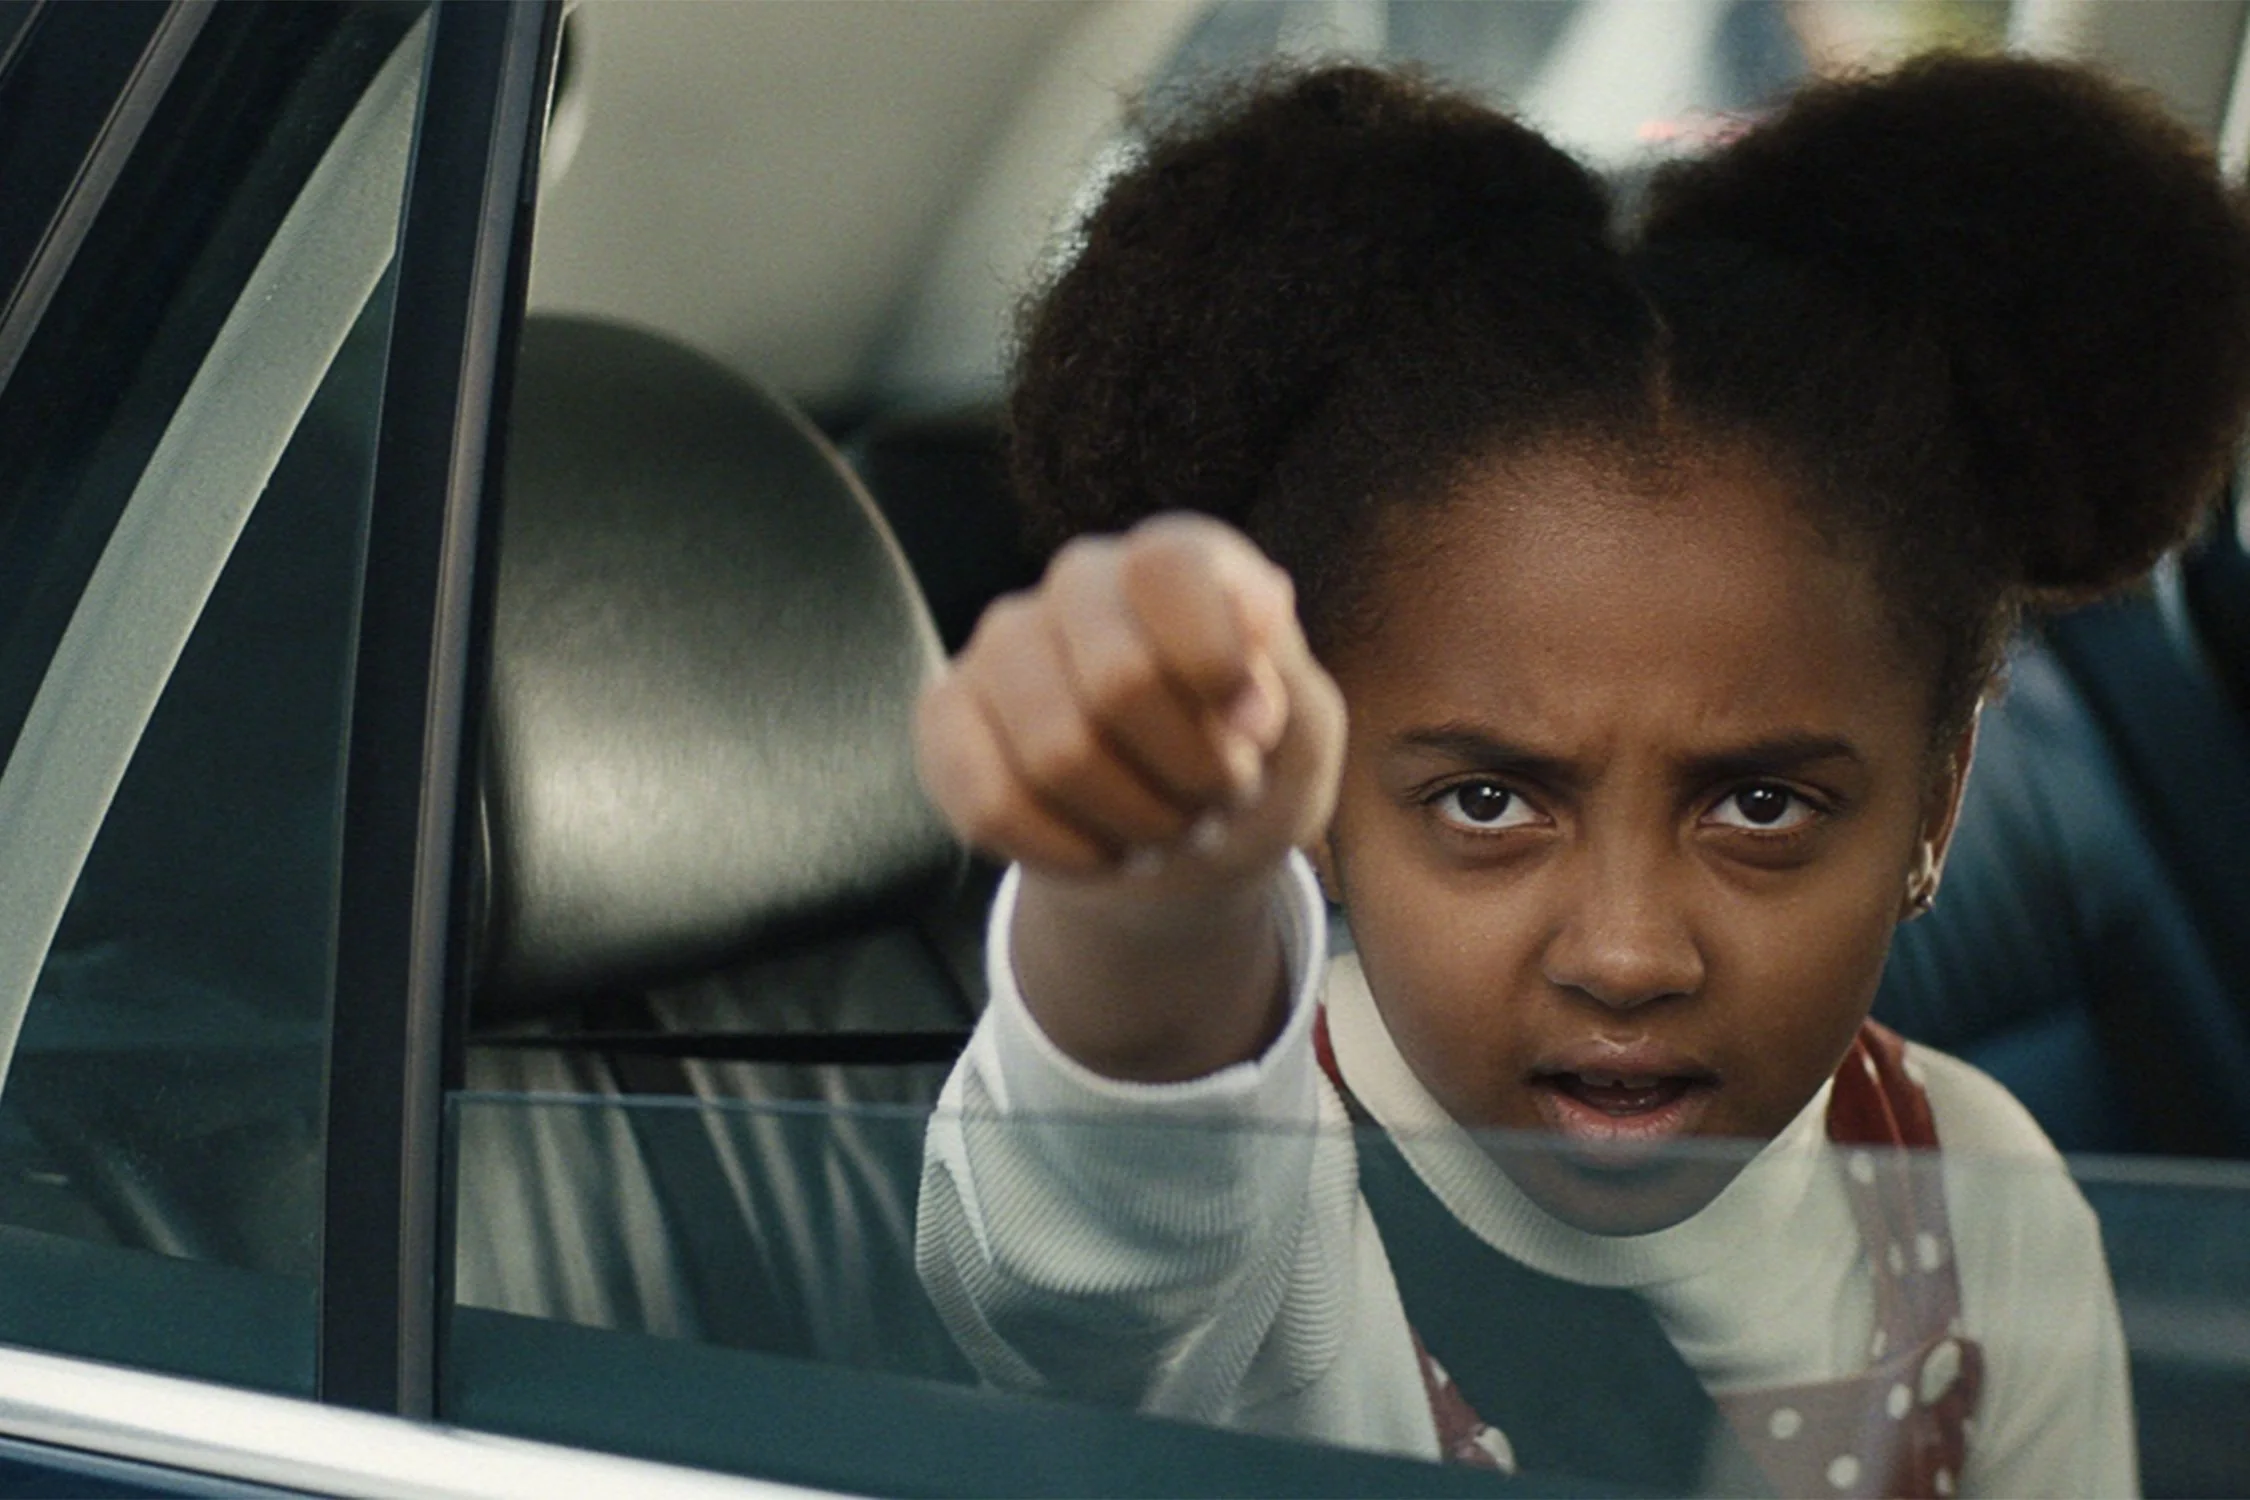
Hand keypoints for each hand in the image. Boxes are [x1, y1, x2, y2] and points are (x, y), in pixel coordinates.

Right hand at [915, 513, 1345, 899]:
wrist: (1179, 838)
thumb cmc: (1246, 767)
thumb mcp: (1304, 731)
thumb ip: (1287, 672)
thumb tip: (1257, 613)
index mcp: (1173, 559)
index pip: (1168, 570)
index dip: (1216, 662)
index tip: (1255, 733)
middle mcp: (1080, 581)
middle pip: (1119, 681)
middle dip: (1189, 774)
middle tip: (1219, 800)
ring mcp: (1002, 646)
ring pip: (1055, 754)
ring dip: (1136, 822)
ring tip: (1168, 829)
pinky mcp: (947, 716)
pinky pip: (990, 803)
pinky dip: (1066, 853)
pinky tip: (1101, 851)